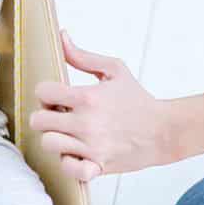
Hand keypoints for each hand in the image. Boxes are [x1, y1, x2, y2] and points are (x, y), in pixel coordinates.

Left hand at [29, 31, 178, 180]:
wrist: (165, 131)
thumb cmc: (138, 99)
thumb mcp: (114, 70)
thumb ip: (82, 56)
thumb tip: (62, 36)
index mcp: (87, 97)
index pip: (42, 92)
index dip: (46, 93)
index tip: (57, 97)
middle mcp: (86, 123)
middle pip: (38, 121)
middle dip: (45, 115)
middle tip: (59, 115)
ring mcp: (91, 147)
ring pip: (48, 143)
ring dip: (55, 137)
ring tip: (68, 134)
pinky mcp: (98, 166)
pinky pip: (69, 169)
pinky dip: (69, 162)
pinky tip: (77, 153)